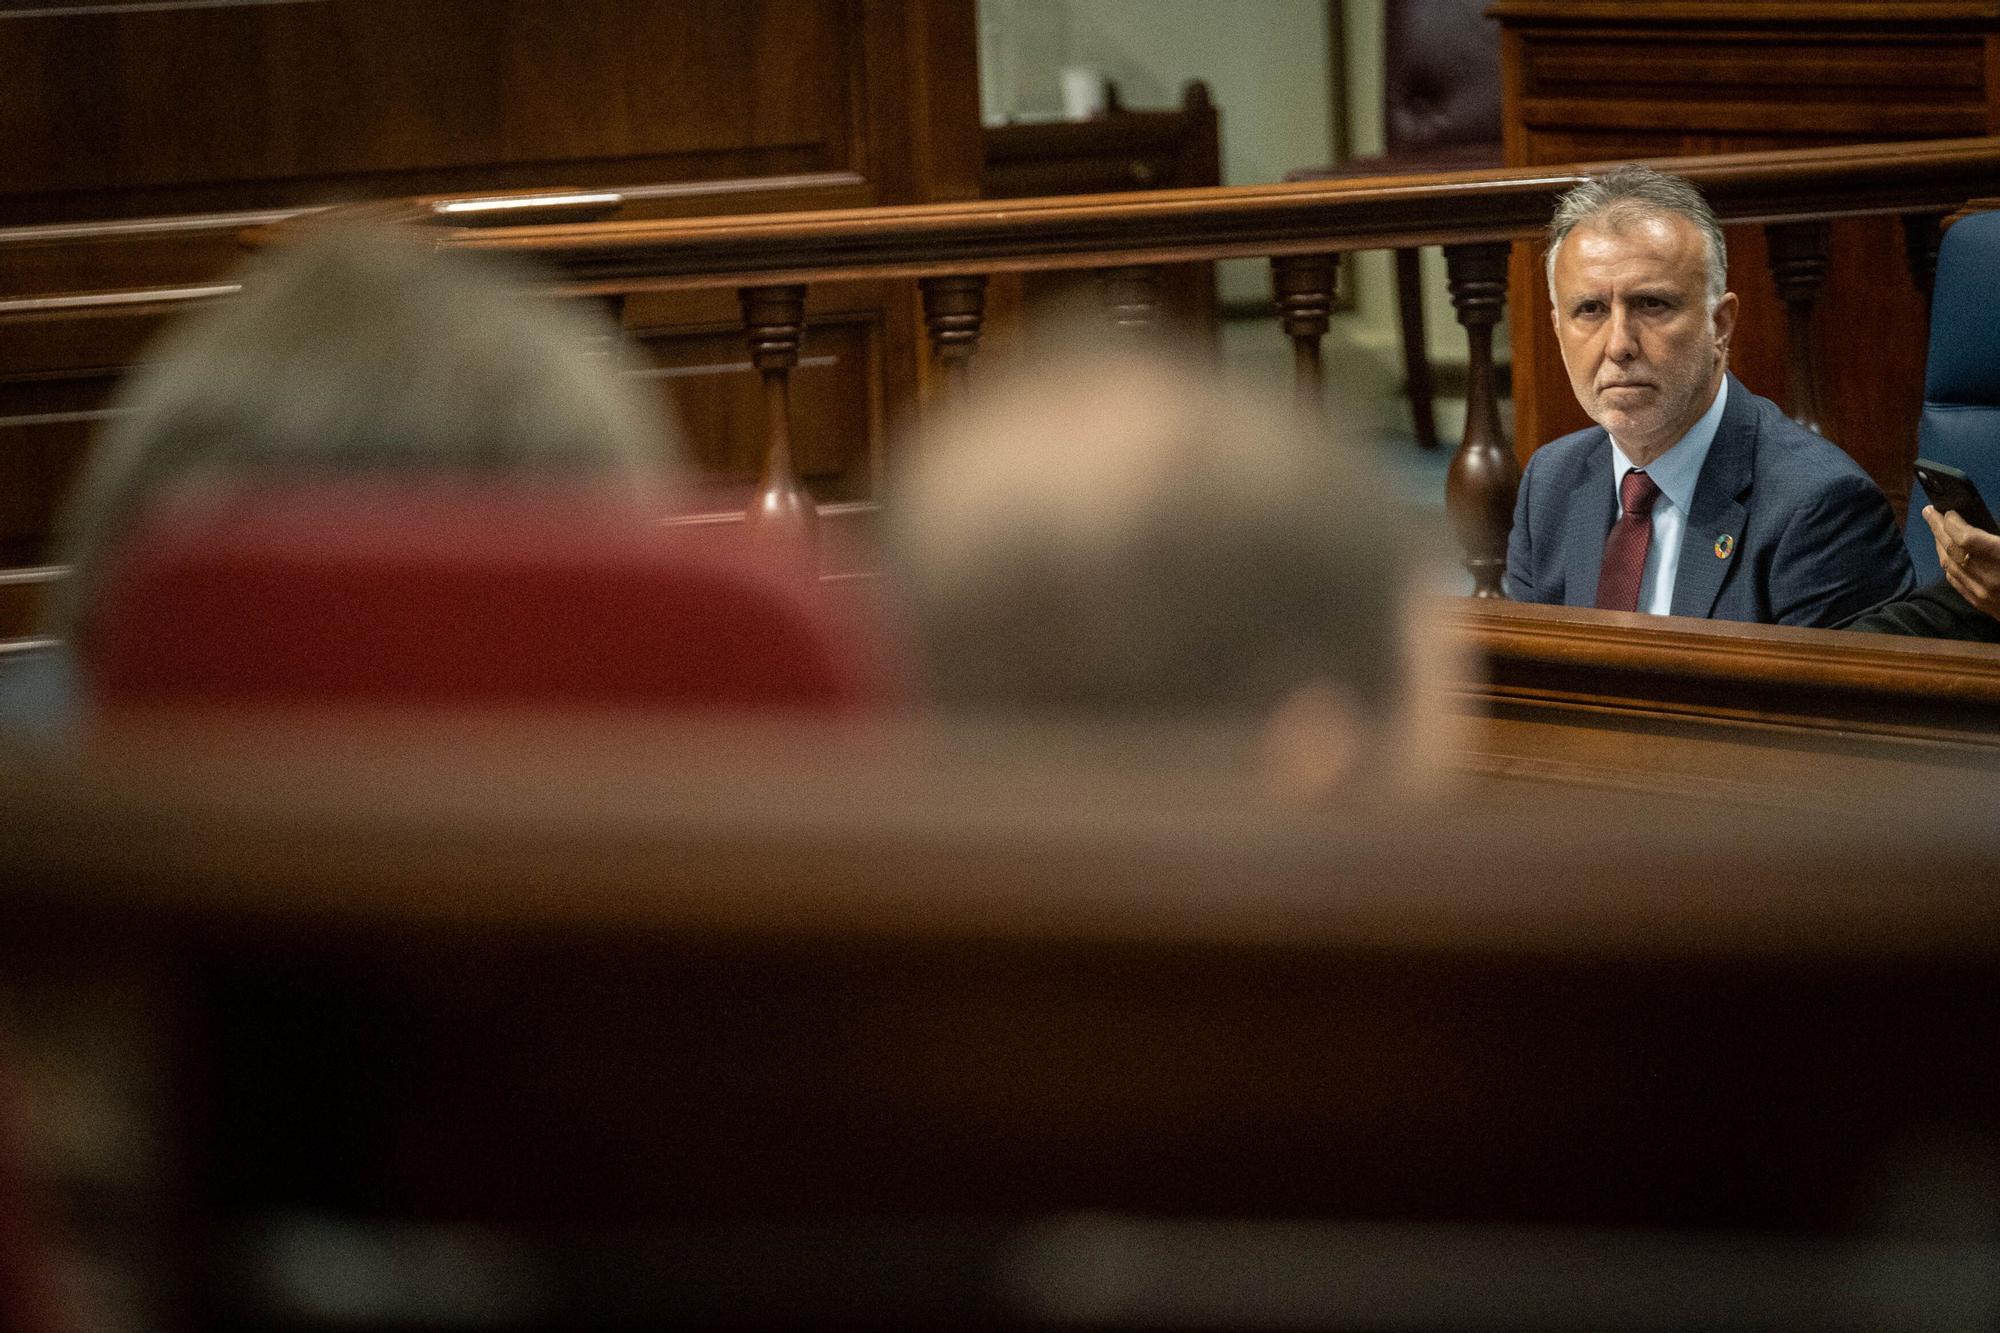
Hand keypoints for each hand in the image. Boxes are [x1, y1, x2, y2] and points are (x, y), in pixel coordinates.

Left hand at [1923, 505, 1999, 619]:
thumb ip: (1995, 540)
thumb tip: (1981, 529)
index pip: (1966, 538)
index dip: (1953, 523)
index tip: (1949, 511)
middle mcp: (1989, 577)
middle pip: (1952, 549)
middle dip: (1938, 528)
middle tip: (1929, 511)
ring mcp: (1982, 593)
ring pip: (1949, 565)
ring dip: (1939, 544)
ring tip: (1936, 529)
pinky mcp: (1981, 603)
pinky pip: (1955, 580)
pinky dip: (1947, 563)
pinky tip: (1945, 554)